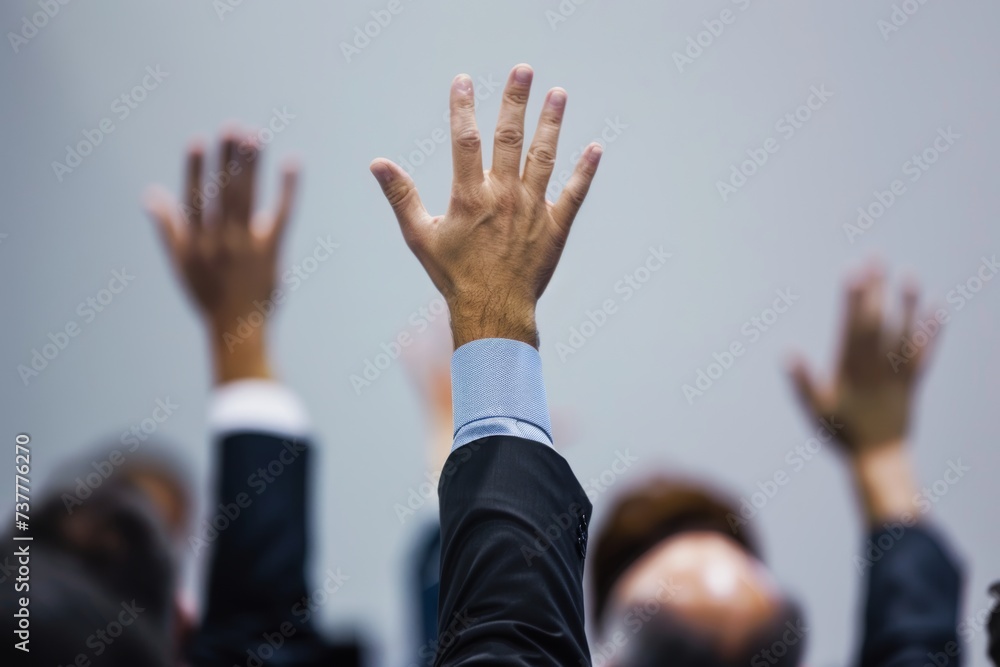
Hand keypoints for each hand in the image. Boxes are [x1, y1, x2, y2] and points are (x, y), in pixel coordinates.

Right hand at [145, 129, 298, 381]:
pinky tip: (292, 163)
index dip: (195, 170)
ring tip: (255, 137)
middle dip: (228, 159)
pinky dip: (287, 189)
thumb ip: (167, 228)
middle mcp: (219, 242)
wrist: (236, 330)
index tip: (198, 142)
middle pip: (223, 193)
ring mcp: (246, 246)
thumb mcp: (181, 264)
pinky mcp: (271, 252)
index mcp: (195, 243)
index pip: (194, 199)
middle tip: (234, 128)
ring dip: (251, 166)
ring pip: (248, 199)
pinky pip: (281, 215)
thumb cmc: (207, 296)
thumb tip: (151, 194)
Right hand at [370, 64, 601, 348]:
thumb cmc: (454, 276)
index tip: (463, 80)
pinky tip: (595, 147)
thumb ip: (401, 196)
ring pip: (545, 157)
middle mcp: (504, 196)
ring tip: (559, 93)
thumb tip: (378, 164)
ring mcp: (533, 210)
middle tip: (523, 69)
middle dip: (515, 100)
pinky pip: (573, 193)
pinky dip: (584, 171)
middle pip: (510, 137)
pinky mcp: (555, 227)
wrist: (493, 311)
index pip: (466, 140)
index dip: (463, 107)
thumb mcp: (420, 236)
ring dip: (552, 123)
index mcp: (470, 196)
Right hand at [789, 264, 937, 455]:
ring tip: (909, 277)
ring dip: (906, 304)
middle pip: (876, 321)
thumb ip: (801, 382)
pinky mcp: (911, 383)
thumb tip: (787, 354)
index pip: (851, 326)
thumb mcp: (814, 410)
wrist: (878, 459)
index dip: (852, 298)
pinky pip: (923, 354)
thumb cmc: (841, 435)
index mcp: (850, 369)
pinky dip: (931, 332)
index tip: (853, 273)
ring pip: (903, 333)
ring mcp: (895, 373)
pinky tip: (937, 311)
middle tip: (875, 260)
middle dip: (874, 290)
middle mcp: (875, 366)